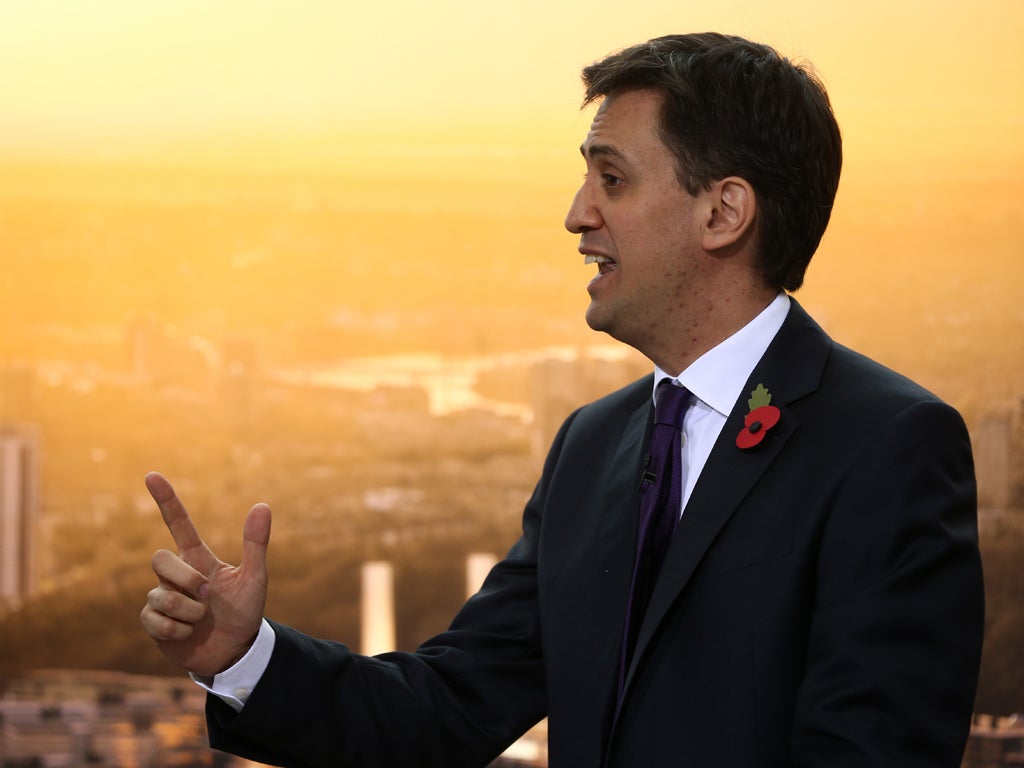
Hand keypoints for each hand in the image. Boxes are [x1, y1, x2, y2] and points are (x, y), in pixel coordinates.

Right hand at [140, 472, 270, 677]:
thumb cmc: (244, 611)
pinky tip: (188, 634)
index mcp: (198, 559)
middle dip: (185, 578)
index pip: (178, 524)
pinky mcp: (153, 623)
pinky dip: (178, 630)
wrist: (236, 651)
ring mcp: (161, 597)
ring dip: (189, 612)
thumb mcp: (254, 578)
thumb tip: (262, 505)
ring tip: (202, 620)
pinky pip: (154, 619)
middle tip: (207, 596)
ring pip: (160, 594)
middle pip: (159, 558)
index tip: (152, 474)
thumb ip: (256, 544)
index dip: (166, 500)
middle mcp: (176, 575)